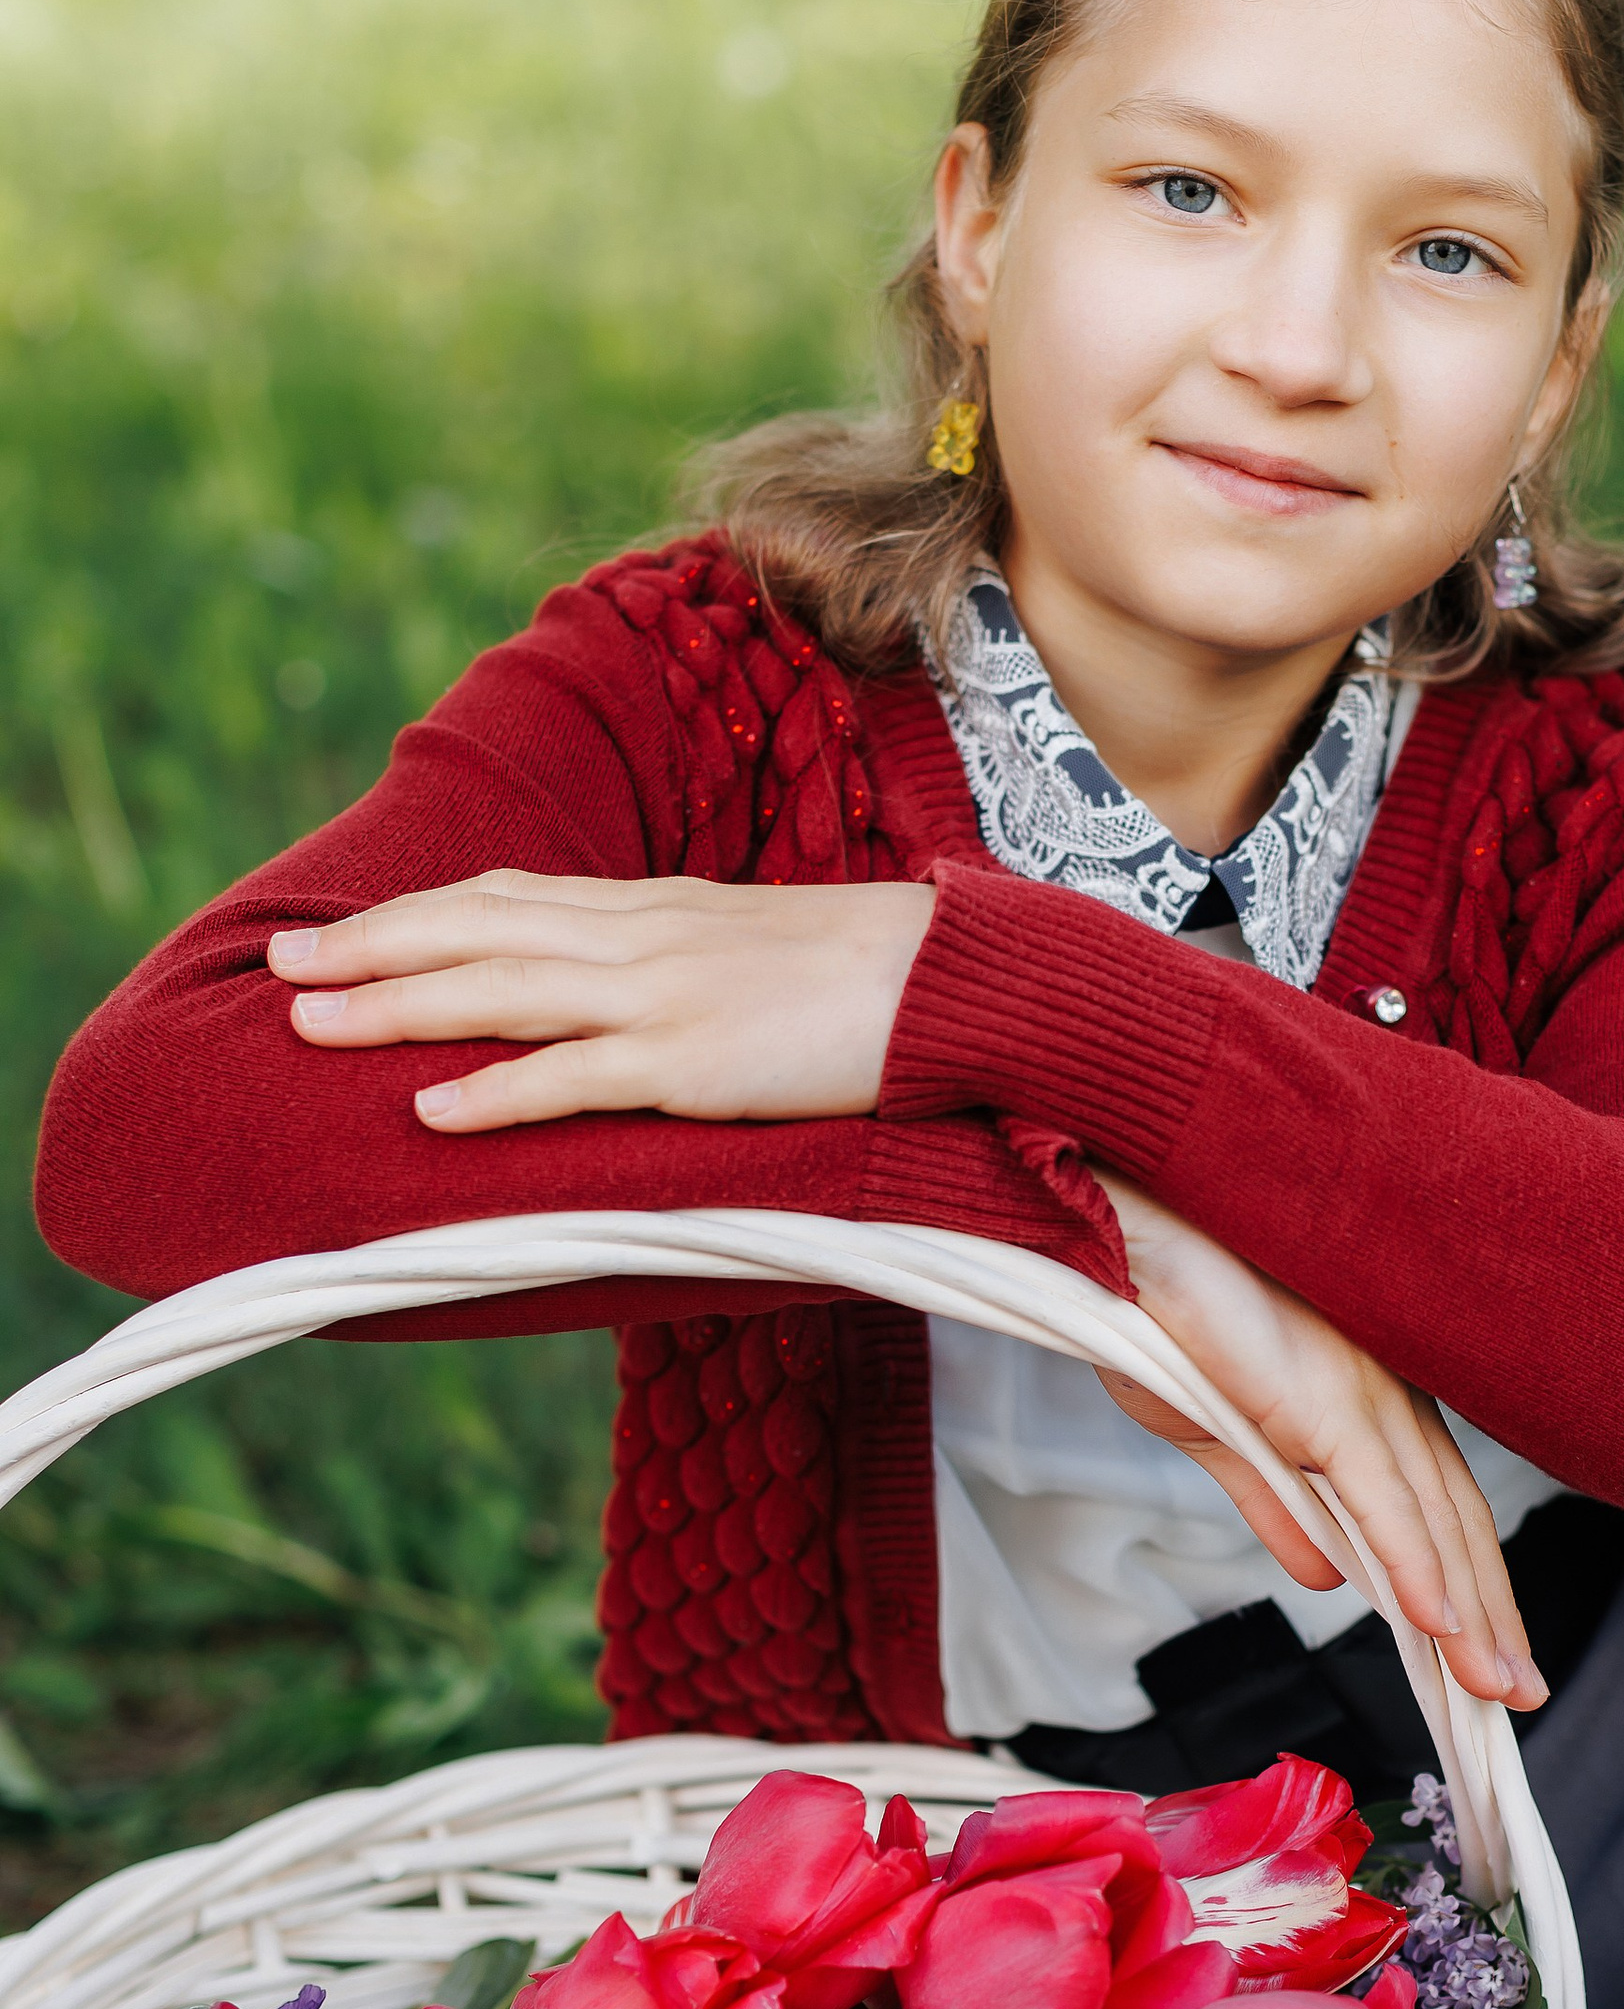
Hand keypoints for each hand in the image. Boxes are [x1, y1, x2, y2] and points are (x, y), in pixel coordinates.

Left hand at [267, 872, 935, 1130]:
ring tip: (312, 1026)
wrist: (956, 978)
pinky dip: (495, 1092)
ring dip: (398, 1007)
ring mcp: (665, 995)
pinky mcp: (695, 1059)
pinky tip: (428, 1113)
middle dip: (373, 949)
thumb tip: (622, 985)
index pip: (510, 895)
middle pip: (480, 930)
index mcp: (658, 908)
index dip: (417, 913)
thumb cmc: (872, 975)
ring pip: (502, 990)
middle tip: (282, 969)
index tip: (340, 930)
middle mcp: (644, 937)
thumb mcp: (755, 946)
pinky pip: (573, 1076)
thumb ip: (681, 957)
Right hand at [1093, 1172, 1546, 1715]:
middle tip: (1521, 1698)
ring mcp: (1362, 1396)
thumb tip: (1327, 1578)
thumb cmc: (1163, 1315)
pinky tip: (1438, 1625)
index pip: (1439, 1509)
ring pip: (1434, 1522)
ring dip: (1471, 1615)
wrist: (1126, 1240)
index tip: (1492, 1656)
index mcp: (1369, 1399)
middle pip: (1458, 1523)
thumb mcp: (1223, 1437)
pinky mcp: (1322, 1401)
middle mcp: (1387, 1396)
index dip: (1472, 1586)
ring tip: (1497, 1690)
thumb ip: (1276, 1508)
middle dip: (1494, 1616)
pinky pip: (1380, 1498)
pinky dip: (1414, 1566)